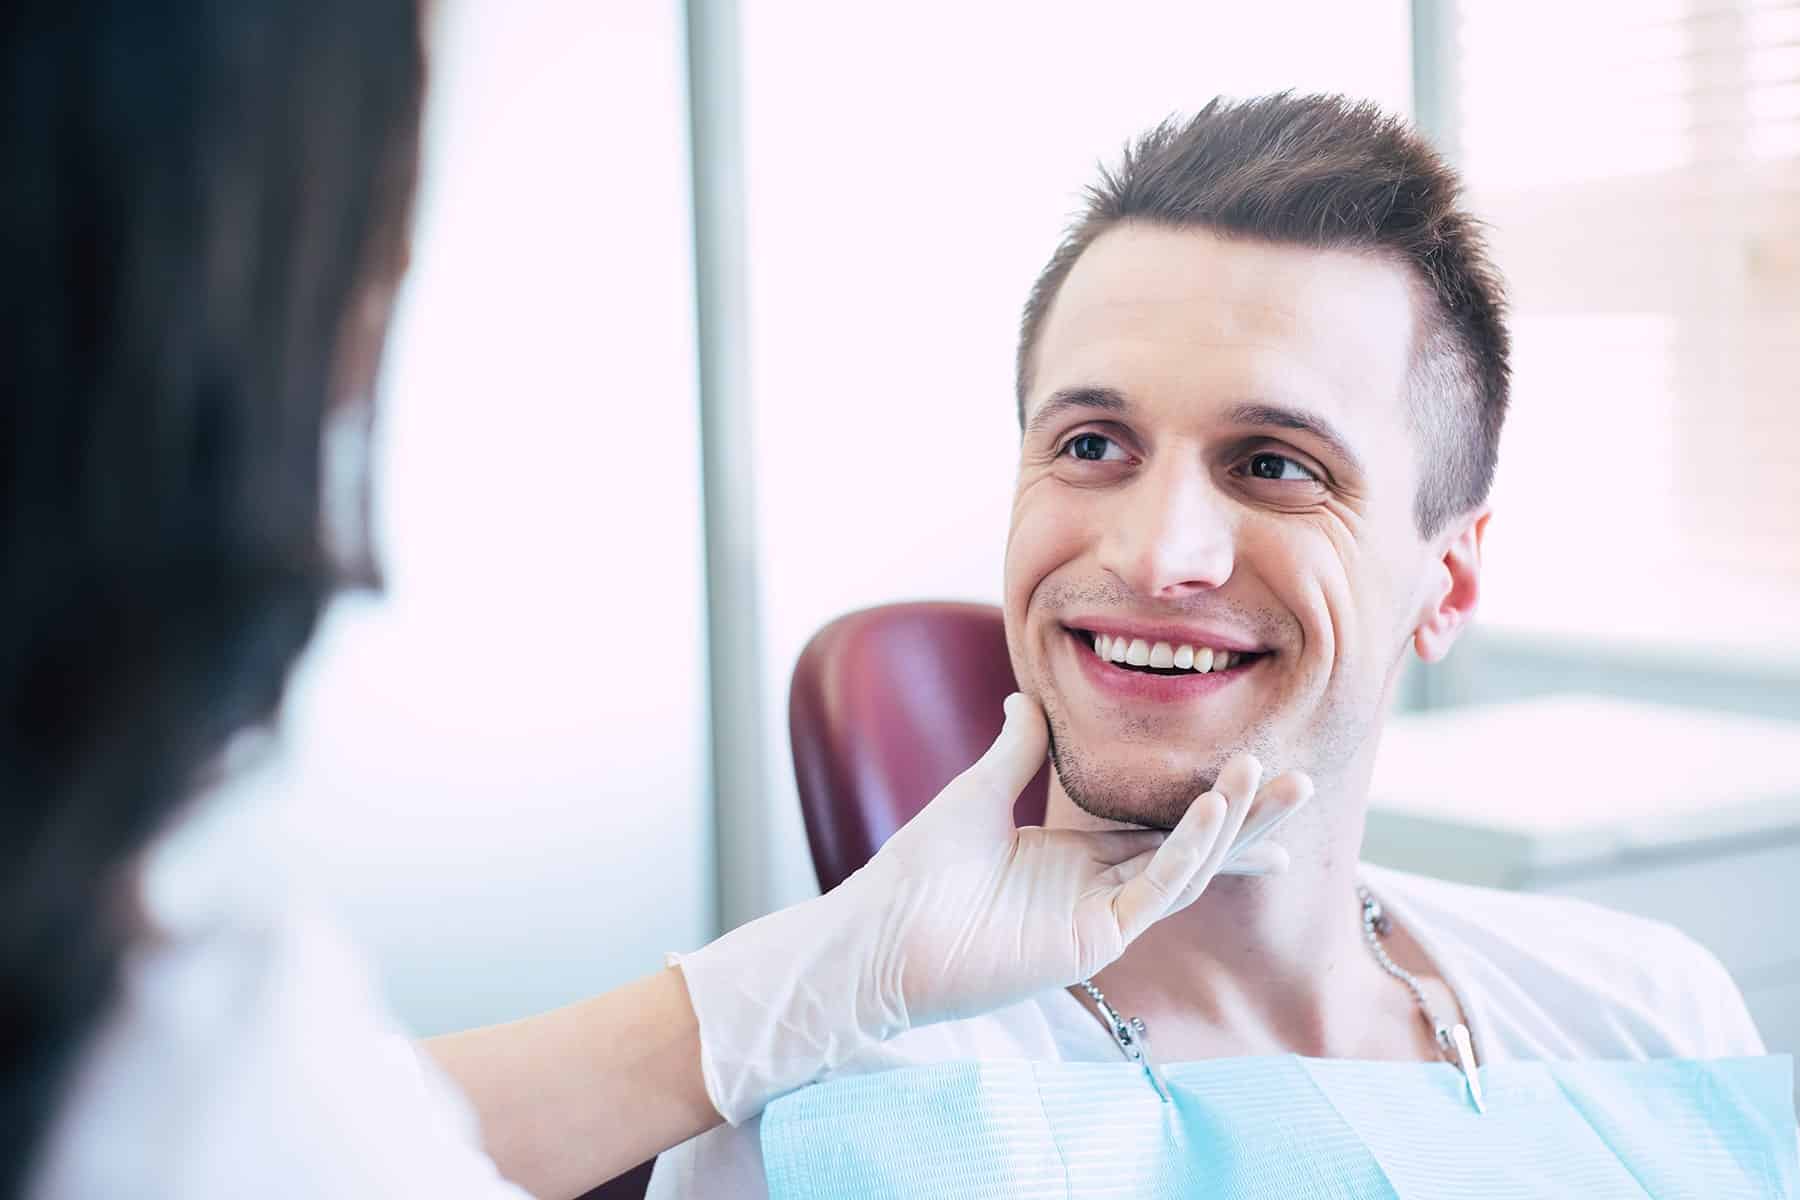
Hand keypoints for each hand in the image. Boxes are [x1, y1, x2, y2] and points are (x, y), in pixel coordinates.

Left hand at [674, 693, 1311, 1122]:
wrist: (881, 931)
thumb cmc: (919, 871)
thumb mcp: (977, 794)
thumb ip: (1014, 751)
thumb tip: (1022, 696)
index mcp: (1074, 856)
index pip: (1159, 823)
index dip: (1210, 799)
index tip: (1258, 767)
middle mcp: (1097, 887)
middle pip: (1192, 846)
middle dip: (1249, 817)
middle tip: (1306, 780)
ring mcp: (1100, 917)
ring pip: (1186, 866)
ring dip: (1229, 823)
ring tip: (1267, 774)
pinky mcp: (1093, 940)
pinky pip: (1155, 890)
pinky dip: (1188, 850)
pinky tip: (1212, 807)